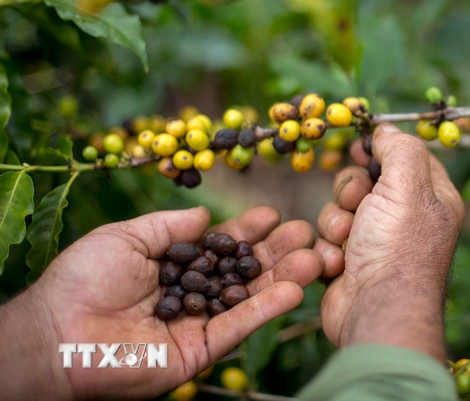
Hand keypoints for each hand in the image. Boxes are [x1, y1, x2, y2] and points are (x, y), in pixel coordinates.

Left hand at [0, 206, 322, 399]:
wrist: (58, 332)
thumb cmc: (82, 280)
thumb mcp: (126, 237)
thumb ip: (169, 225)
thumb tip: (207, 215)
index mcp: (174, 266)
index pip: (221, 246)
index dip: (247, 230)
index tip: (272, 214)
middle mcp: (192, 294)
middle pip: (243, 272)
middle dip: (276, 252)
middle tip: (307, 233)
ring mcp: (198, 323)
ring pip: (249, 298)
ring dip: (283, 278)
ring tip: (314, 258)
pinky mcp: (199, 351)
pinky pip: (238, 327)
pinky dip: (267, 309)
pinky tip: (293, 289)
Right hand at [316, 124, 465, 361]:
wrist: (375, 311)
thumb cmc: (398, 246)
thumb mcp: (407, 184)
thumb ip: (399, 148)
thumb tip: (385, 128)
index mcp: (432, 198)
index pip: (407, 158)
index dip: (382, 149)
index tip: (360, 145)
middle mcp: (407, 219)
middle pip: (366, 181)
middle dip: (352, 189)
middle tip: (358, 203)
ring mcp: (377, 242)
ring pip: (341, 209)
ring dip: (336, 221)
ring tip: (348, 240)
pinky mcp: (350, 263)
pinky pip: (328, 238)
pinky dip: (330, 248)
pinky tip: (340, 264)